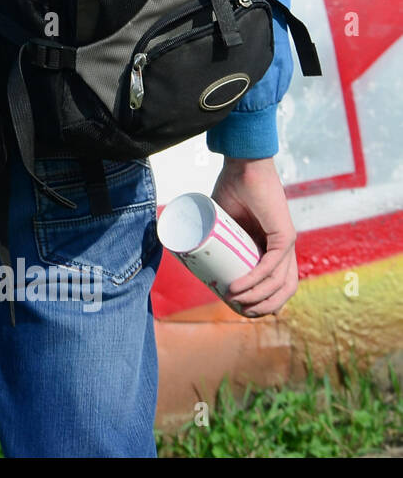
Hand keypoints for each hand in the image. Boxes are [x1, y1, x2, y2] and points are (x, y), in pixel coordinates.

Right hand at [211, 156, 299, 316]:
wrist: (243, 166)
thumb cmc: (232, 189)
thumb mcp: (223, 221)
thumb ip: (215, 234)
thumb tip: (188, 248)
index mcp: (272, 247)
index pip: (276, 282)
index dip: (261, 300)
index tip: (237, 307)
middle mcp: (285, 248)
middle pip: (283, 289)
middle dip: (263, 306)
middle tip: (239, 311)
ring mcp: (288, 242)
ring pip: (279, 282)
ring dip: (257, 298)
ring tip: (233, 301)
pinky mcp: (285, 235)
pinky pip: (272, 266)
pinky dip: (256, 281)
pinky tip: (238, 289)